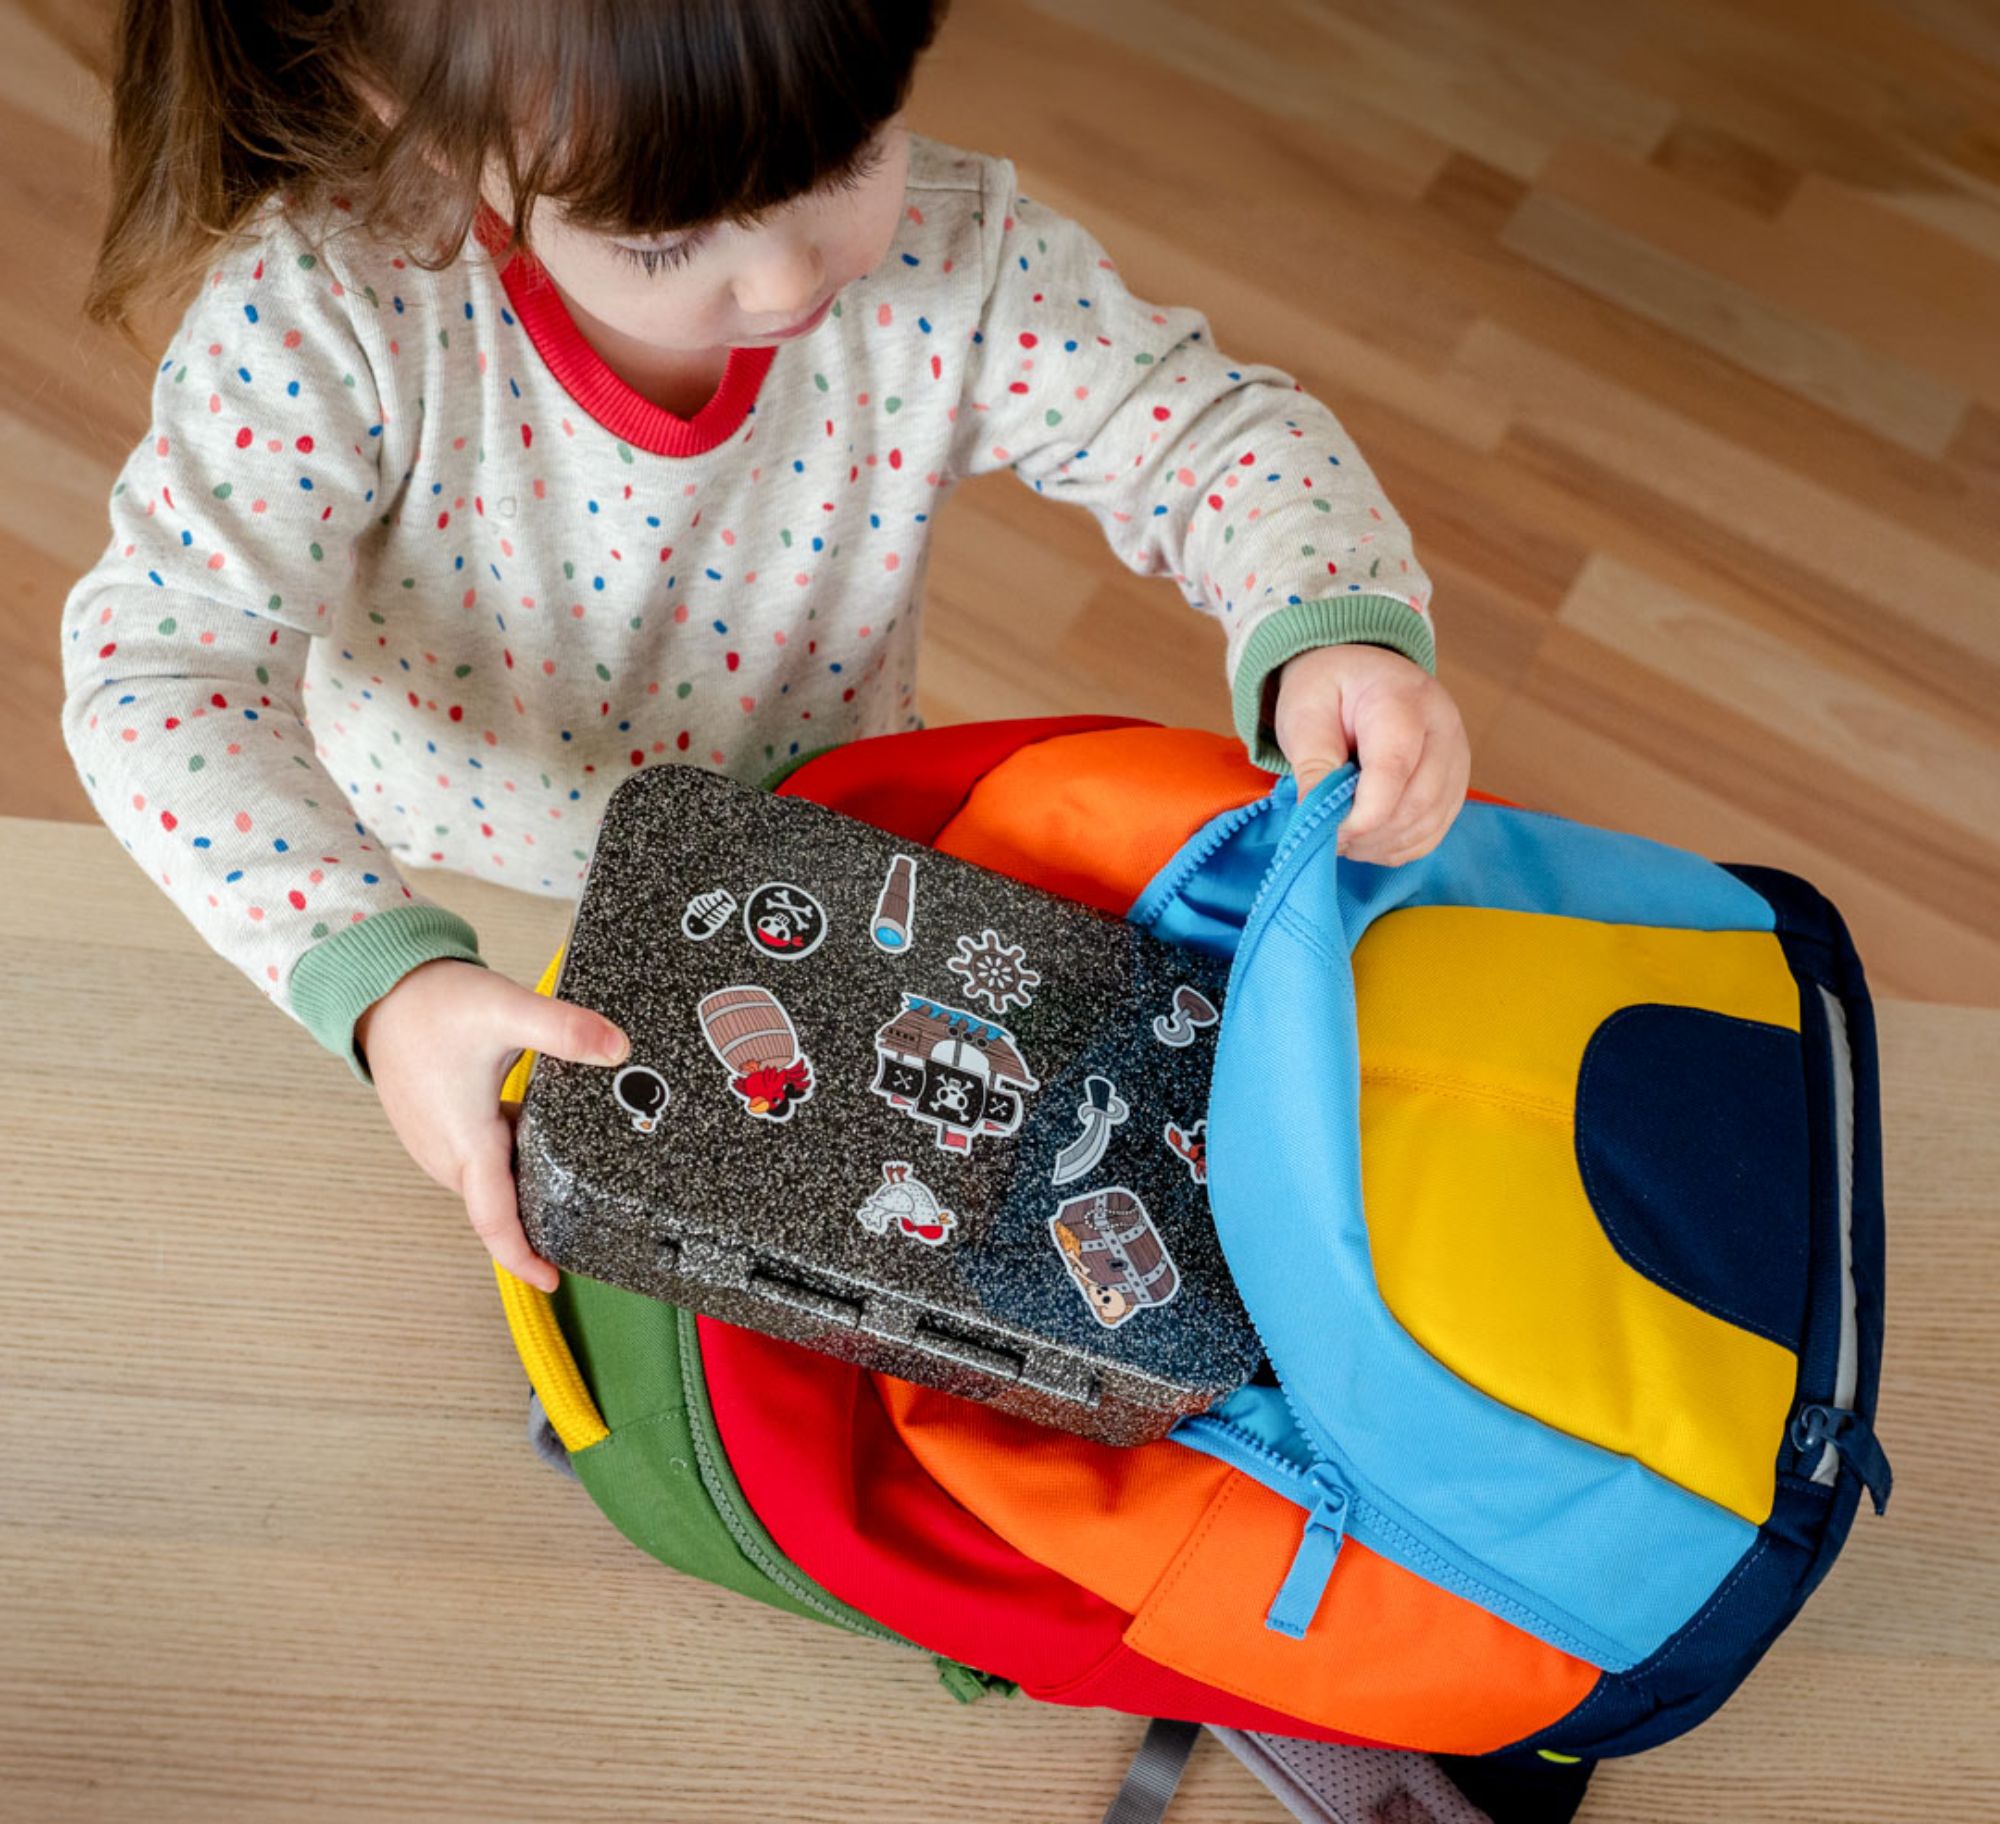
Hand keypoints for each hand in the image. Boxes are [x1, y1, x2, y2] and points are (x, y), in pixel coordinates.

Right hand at [355, 958, 628, 1292]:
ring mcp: (442, 1147)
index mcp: (466, 1143)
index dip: (523, 1258)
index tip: (552, 1281)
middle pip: (500, 1210)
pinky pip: (484, 1163)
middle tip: (591, 1224)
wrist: (383, 991)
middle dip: (540, 1226)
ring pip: (493, 1185)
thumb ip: (564, 1029)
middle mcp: (450, 1156)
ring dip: (527, 1190)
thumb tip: (617, 1048)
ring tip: (578, 1185)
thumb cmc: (433, 1006)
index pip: (495, 1222)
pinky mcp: (444, 1131)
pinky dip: (514, 1161)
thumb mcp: (506, 1011)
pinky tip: (543, 1139)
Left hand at [1272, 644, 1470, 865]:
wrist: (1360, 676)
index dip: (1363, 814)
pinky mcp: (1455, 784)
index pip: (1395, 769)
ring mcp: (1456, 758)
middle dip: (1370, 832)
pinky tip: (1367, 838)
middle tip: (1330, 837)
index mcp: (1403, 700)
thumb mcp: (1305, 713)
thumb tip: (1316, 818)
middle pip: (1418, 801)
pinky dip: (1398, 846)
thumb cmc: (1329, 691)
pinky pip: (1433, 831)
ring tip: (1344, 837)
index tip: (1329, 831)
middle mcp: (1443, 728)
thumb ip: (1312, 763)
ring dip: (1382, 844)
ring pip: (1428, 822)